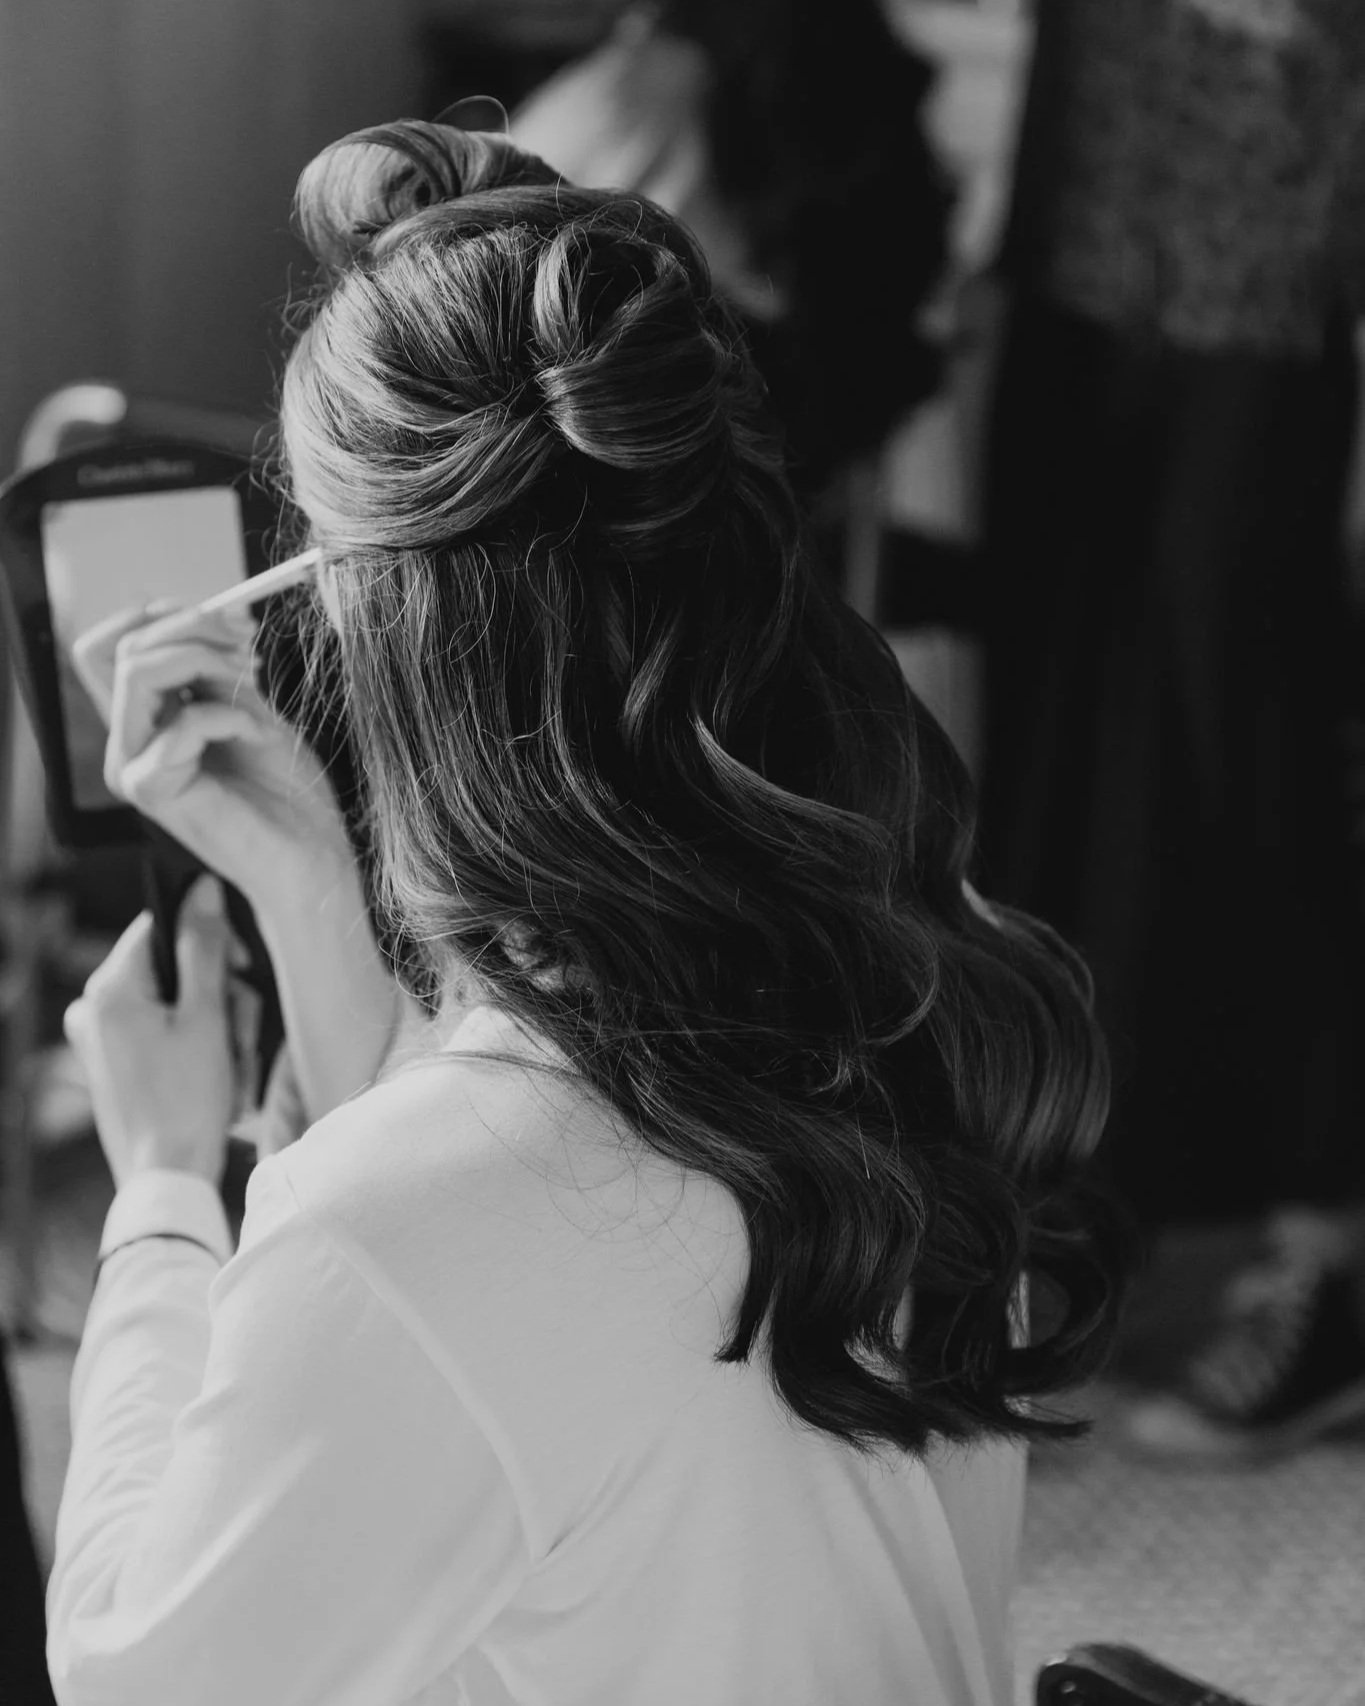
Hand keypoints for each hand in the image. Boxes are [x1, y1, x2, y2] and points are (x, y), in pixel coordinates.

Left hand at [63, 877, 238, 1189]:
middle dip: (218, 993)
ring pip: (172, 999)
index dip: (208, 939)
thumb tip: (203, 889)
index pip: (160, 924)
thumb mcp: (207, 1017)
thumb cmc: (187, 1102)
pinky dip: (195, 1044)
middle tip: (240, 1031)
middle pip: (171, 965)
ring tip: (231, 1064)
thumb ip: (204, 948)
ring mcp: (99, 1038)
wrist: (167, 1178)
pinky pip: (161, 1030)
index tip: (240, 969)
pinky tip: (215, 1074)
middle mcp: (92, 1008)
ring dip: (215, 1024)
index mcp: (108, 989)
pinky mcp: (111, 1063)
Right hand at [71, 599, 352, 908]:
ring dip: (208, 663)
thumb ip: (218, 671)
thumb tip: (212, 615)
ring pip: (136, 671)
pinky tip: (263, 739)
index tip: (230, 619)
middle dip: (195, 629)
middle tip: (250, 644)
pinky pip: (182, 720)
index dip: (164, 616)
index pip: (113, 645)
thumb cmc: (290, 794)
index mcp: (147, 725)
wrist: (313, 856)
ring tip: (257, 691)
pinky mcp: (151, 790)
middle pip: (124, 649)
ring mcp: (134, 769)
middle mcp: (129, 746)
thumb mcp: (252, 710)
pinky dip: (232, 715)